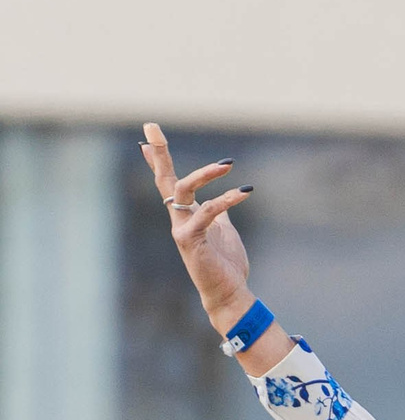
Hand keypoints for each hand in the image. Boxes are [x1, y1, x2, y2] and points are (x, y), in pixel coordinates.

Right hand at [142, 123, 254, 329]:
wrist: (229, 294)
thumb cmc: (226, 265)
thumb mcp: (224, 231)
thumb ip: (219, 212)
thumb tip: (222, 200)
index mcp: (185, 214)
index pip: (168, 182)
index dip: (158, 161)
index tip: (147, 138)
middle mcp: (178, 218)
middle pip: (164, 179)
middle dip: (158, 152)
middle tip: (151, 125)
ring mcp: (181, 228)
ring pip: (183, 190)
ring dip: (205, 174)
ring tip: (227, 165)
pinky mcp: (190, 239)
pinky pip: (208, 212)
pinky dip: (226, 200)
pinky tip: (243, 192)